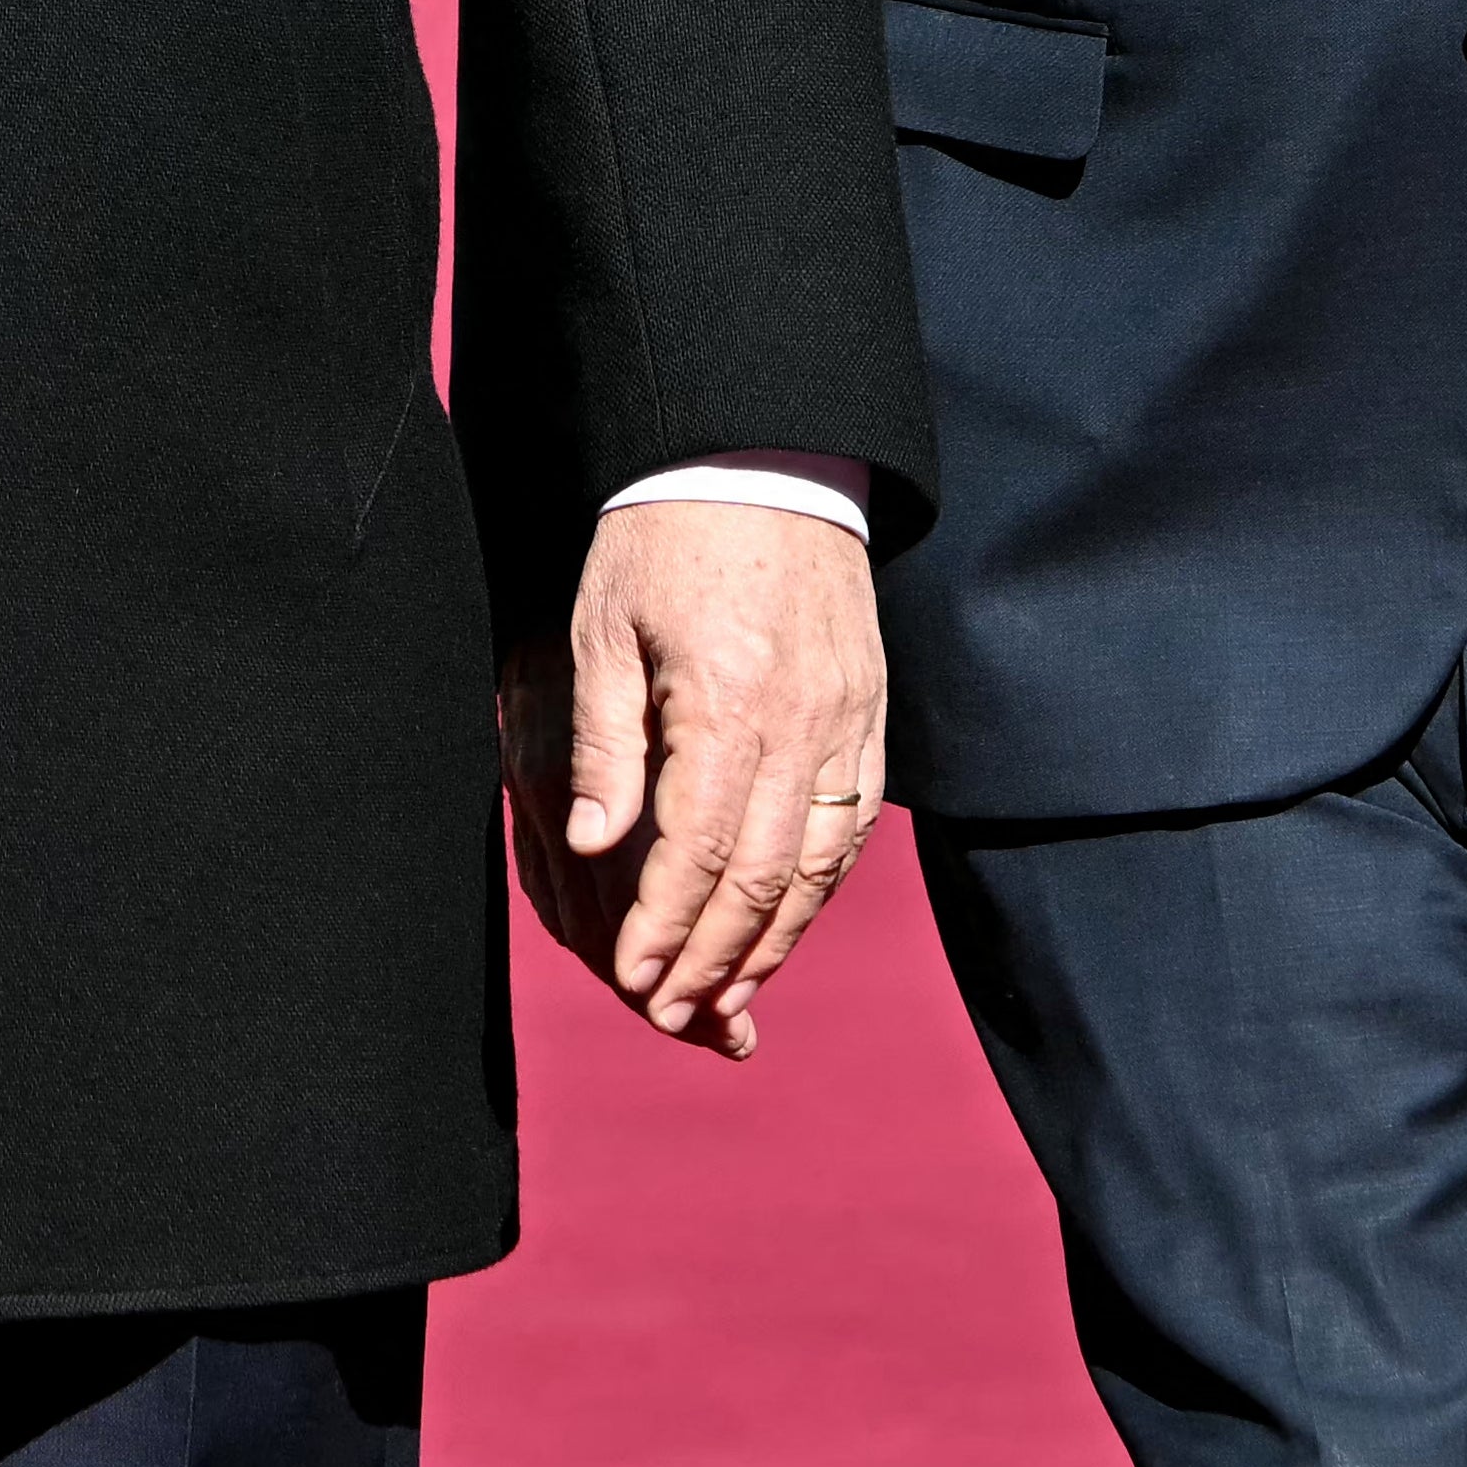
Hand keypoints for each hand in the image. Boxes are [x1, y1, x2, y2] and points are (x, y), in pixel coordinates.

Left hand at [502, 498, 887, 1057]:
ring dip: (776, 938)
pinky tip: (787, 917)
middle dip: (714, 955)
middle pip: (763, 877)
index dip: (664, 928)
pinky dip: (822, 883)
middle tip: (672, 1010)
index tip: (631, 979)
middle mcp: (800, 725)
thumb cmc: (663, 538)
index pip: (695, 854)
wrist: (761, 457)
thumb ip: (605, 744)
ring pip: (819, 863)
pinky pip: (857, 821)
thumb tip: (595, 848)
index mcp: (726, 706)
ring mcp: (847, 720)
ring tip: (730, 990)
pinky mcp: (871, 709)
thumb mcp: (605, 629)